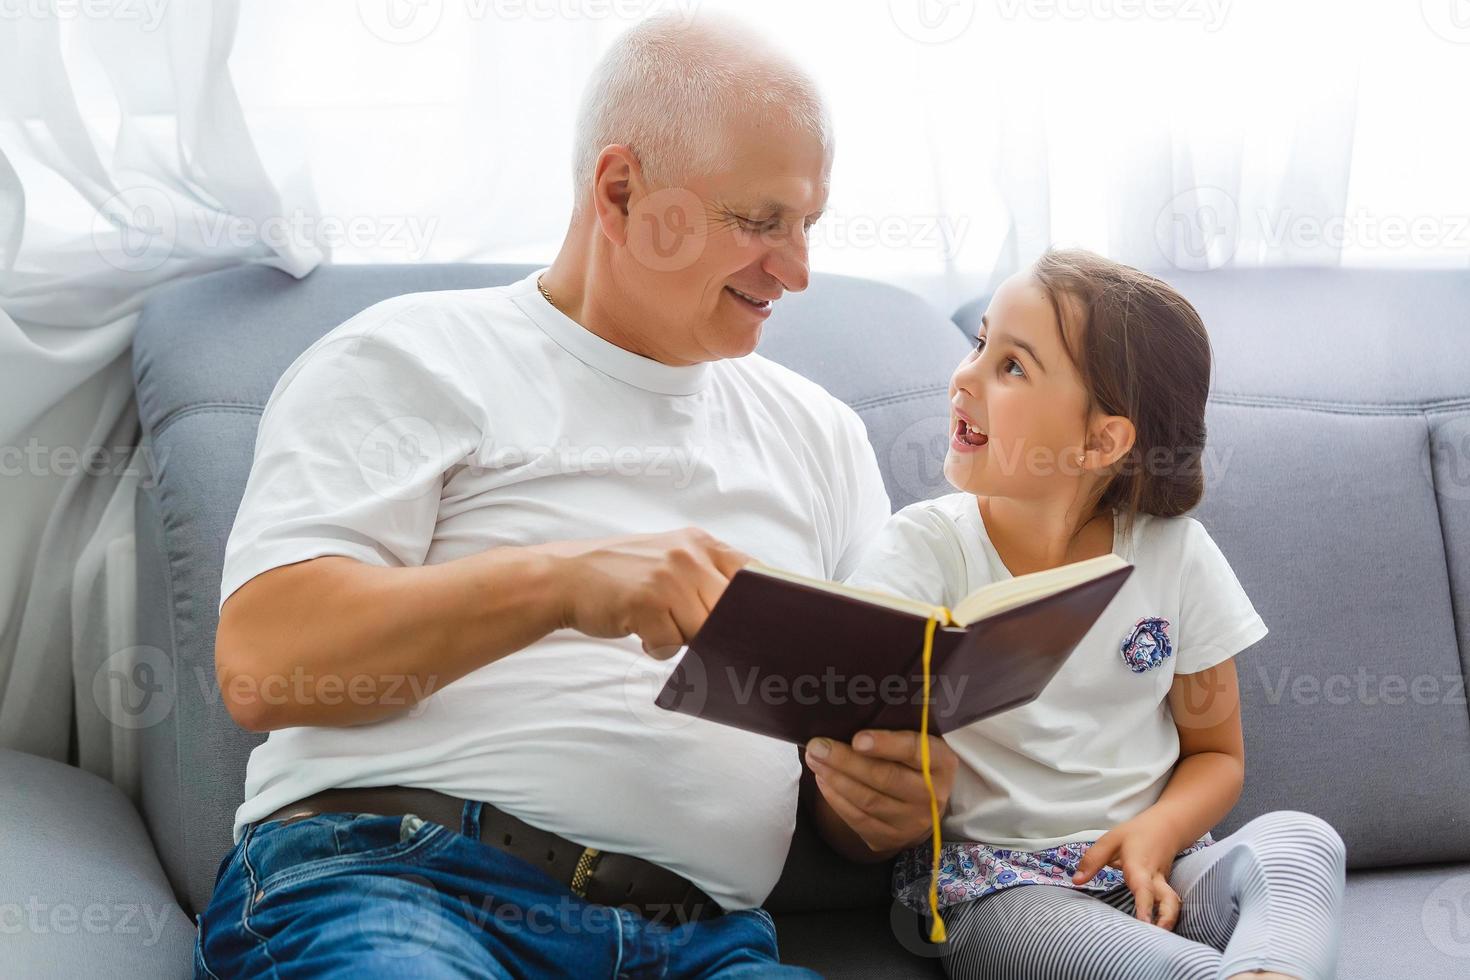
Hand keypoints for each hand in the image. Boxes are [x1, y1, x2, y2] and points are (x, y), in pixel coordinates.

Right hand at [540, 527, 750, 658]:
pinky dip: (656, 647)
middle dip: (717, 629)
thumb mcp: (672, 558)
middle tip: (689, 629)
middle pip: (732, 611)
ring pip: (703, 631)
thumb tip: (751, 617)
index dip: (762, 605)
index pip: (756, 575)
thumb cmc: (623, 574)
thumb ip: (708, 576)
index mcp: (701, 543)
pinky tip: (640, 630)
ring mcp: (668, 578)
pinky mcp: (647, 604)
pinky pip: (670, 644)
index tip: (761, 625)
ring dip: (681, 638)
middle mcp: (689, 555)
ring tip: (657, 623)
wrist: (565, 576)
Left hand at [805, 729, 957, 855]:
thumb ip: (896, 729)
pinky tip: (823, 780)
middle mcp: (932, 796)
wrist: (922, 807)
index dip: (886, 744)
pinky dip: (836, 799)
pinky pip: (858, 819)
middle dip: (846, 761)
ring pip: (868, 800)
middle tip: (818, 745)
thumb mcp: (917, 743)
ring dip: (835, 778)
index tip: (857, 738)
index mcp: (941, 763)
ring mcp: (912, 822)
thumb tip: (852, 709)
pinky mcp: (890, 838)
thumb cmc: (912, 763)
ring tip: (814, 759)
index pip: (915, 751)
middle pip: (885, 778)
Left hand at [1071, 812, 1181, 929]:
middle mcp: (1155, 878)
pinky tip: (1157, 930)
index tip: (1144, 924)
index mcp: (1140, 866)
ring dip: (1169, 921)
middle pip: (1168, 900)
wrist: (1166, 827)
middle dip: (1165, 919)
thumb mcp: (1110, 840)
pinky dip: (1166, 917)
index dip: (1144, 906)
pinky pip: (1169, 904)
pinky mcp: (1166, 888)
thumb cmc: (1135, 834)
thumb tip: (1076, 881)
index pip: (1143, 888)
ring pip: (1173, 904)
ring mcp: (1164, 884)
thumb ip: (1093, 861)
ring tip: (1159, 939)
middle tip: (1157, 937)